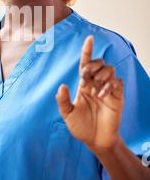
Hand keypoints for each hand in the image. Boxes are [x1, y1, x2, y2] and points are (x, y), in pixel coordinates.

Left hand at [55, 35, 123, 152]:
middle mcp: (96, 84)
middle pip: (98, 63)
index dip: (87, 50)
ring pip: (109, 69)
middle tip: (86, 78)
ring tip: (95, 89)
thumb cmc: (81, 127)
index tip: (89, 38)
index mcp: (83, 85)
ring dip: (101, 74)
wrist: (95, 141)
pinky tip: (102, 95)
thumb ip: (63, 101)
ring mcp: (107, 89)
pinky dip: (109, 85)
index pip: (86, 63)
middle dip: (92, 65)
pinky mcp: (117, 96)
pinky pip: (117, 82)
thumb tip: (62, 85)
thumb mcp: (67, 115)